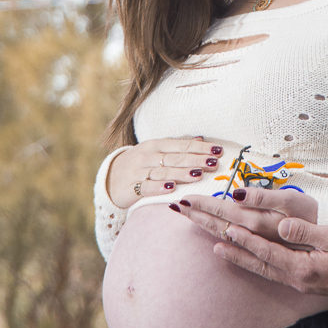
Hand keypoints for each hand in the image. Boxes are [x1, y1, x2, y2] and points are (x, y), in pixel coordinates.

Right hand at [106, 137, 224, 208]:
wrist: (109, 179)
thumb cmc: (140, 165)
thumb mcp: (156, 151)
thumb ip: (177, 147)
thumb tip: (201, 139)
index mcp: (156, 144)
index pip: (182, 144)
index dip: (200, 148)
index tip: (218, 150)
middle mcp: (148, 155)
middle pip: (175, 157)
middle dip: (196, 159)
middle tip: (213, 163)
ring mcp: (139, 170)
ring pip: (163, 171)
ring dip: (181, 172)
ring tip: (198, 174)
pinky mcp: (131, 186)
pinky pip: (146, 186)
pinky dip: (159, 187)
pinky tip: (172, 188)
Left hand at [175, 187, 327, 299]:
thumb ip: (307, 233)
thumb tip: (281, 225)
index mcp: (302, 268)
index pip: (266, 250)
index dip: (244, 239)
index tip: (225, 227)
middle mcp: (294, 278)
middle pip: (255, 260)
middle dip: (230, 245)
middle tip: (209, 231)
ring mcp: (296, 281)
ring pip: (259, 267)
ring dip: (237, 256)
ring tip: (216, 247)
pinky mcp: (301, 280)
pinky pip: (269, 270)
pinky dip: (253, 262)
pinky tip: (244, 258)